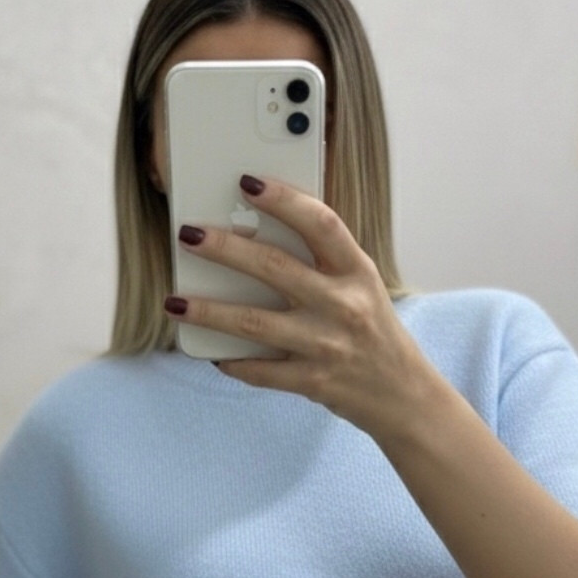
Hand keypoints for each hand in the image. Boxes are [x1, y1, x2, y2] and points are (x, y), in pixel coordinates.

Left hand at [164, 174, 435, 443]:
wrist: (404, 395)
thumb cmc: (373, 330)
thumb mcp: (361, 286)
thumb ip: (322, 262)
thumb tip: (257, 233)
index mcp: (357, 272)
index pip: (321, 224)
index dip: (285, 200)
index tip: (248, 182)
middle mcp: (343, 305)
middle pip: (275, 268)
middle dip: (226, 249)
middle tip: (188, 234)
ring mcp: (327, 345)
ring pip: (255, 324)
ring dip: (209, 312)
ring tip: (174, 302)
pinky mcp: (313, 381)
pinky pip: (261, 371)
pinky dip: (232, 362)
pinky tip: (212, 353)